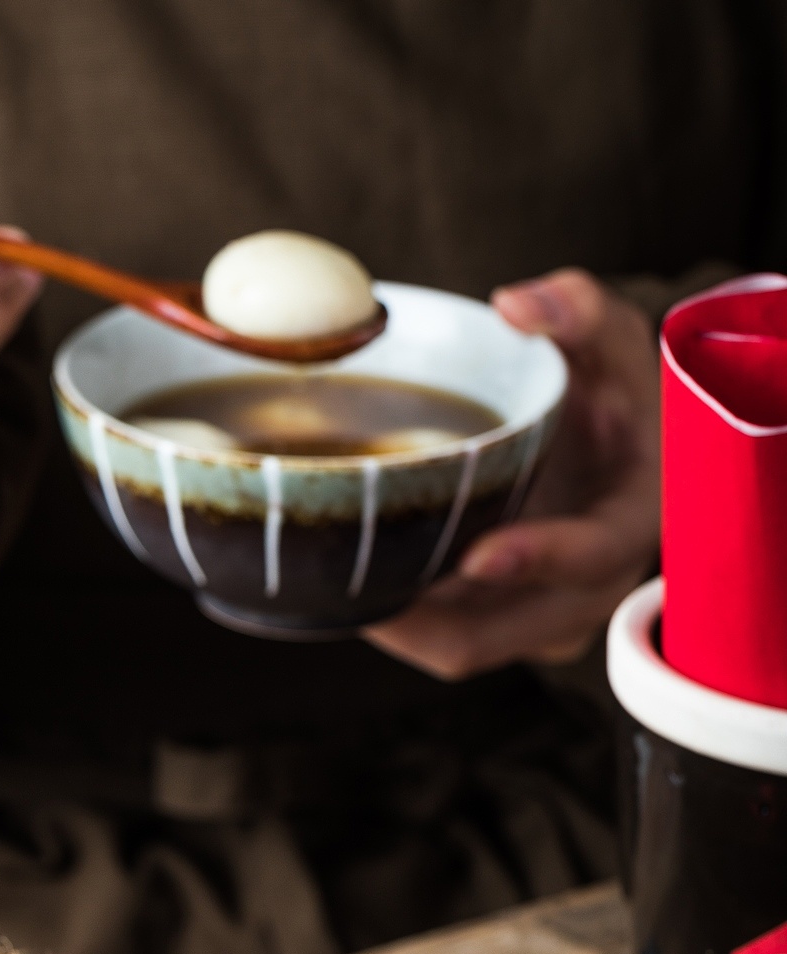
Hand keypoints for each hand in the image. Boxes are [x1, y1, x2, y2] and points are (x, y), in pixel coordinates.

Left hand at [365, 269, 658, 678]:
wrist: (617, 444)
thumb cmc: (614, 390)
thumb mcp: (611, 335)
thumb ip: (576, 310)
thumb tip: (515, 305)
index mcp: (629, 521)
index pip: (588, 555)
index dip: (536, 560)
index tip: (477, 554)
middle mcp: (586, 591)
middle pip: (495, 636)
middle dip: (420, 621)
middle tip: (346, 584)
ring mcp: (541, 619)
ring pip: (455, 646)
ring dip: (394, 623)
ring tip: (326, 584)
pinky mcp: (501, 623)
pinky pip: (440, 637)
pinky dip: (395, 617)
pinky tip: (341, 580)